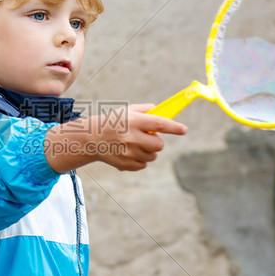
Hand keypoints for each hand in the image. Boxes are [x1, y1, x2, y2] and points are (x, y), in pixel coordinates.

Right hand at [44, 104, 186, 172]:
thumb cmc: (112, 122)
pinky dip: (140, 159)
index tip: (184, 130)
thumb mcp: (126, 111)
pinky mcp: (126, 165)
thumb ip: (145, 110)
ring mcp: (129, 153)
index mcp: (133, 121)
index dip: (174, 127)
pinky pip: (144, 164)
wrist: (90, 140)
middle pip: (159, 144)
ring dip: (148, 151)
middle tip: (148, 137)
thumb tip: (162, 113)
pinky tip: (128, 152)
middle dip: (157, 141)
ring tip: (135, 144)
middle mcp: (132, 138)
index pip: (159, 124)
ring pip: (152, 156)